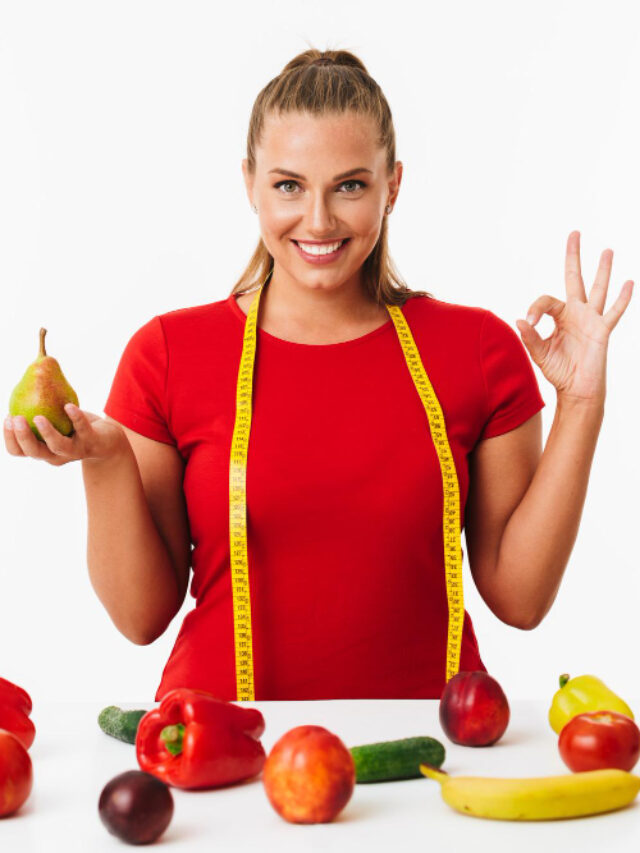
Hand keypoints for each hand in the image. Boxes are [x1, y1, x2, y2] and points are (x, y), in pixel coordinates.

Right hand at [4, 405, 127, 466]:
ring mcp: (75, 451)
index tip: (7, 419)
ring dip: (47, 433)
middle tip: (16, 419)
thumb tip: (32, 371)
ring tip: (39, 418)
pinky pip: (83, 429)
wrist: (108, 439)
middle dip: (23, 437)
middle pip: (35, 452)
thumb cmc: (74, 426)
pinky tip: (68, 406)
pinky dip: (76, 418)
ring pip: (58, 446)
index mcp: (42, 450)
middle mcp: (56, 455)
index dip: (10, 438)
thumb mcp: (54, 418)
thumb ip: (40, 405)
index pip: (19, 451)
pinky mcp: (92, 442)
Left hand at [515, 231, 633, 405]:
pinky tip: (628, 283)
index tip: (530, 323)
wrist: (577, 389)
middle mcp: (575, 313)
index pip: (546, 301)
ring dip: (602, 270)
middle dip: (573, 256)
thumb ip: (531, 338)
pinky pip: (614, 312)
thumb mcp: (540, 354)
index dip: (536, 308)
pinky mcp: (602, 330)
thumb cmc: (559, 371)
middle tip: (574, 233)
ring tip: (607, 250)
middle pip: (574, 278)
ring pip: (598, 289)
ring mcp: (591, 320)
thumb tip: (521, 319)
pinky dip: (622, 299)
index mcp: (558, 317)